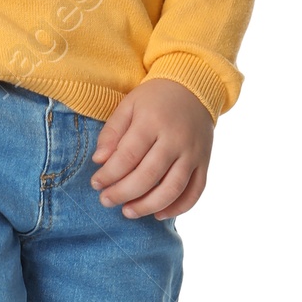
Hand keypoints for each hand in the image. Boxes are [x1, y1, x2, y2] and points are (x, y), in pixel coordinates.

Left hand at [90, 76, 213, 218]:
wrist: (194, 88)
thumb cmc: (155, 99)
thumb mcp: (129, 105)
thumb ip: (112, 132)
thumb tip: (99, 161)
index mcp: (153, 121)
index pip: (128, 156)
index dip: (109, 174)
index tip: (96, 184)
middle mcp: (176, 139)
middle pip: (148, 176)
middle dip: (123, 193)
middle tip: (105, 201)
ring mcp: (193, 152)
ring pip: (173, 188)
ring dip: (148, 206)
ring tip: (127, 212)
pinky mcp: (205, 162)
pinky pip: (196, 191)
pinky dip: (178, 208)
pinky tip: (158, 214)